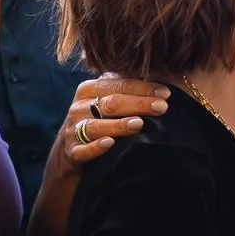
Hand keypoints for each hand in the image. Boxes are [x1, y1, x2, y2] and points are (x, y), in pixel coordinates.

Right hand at [44, 75, 168, 180]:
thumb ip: (124, 90)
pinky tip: (110, 143)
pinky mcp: (73, 151)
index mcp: (89, 89)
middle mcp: (79, 107)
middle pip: (111, 103)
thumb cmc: (97, 120)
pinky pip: (84, 149)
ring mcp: (73, 129)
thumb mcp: (104, 100)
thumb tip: (159, 86)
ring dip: (118, 125)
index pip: (119, 84)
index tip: (165, 94)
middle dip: (138, 104)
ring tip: (139, 124)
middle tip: (162, 108)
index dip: (143, 88)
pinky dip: (96, 147)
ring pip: (97, 126)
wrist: (69, 149)